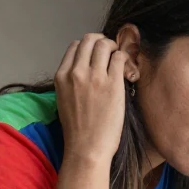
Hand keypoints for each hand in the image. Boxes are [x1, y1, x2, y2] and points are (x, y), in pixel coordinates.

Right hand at [54, 33, 126, 164]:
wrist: (87, 149)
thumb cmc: (77, 130)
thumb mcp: (64, 99)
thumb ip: (72, 80)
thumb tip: (86, 68)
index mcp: (61, 76)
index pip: (75, 46)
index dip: (88, 47)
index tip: (96, 55)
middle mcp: (76, 72)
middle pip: (89, 40)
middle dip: (102, 42)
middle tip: (110, 53)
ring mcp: (95, 77)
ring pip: (105, 44)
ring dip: (114, 48)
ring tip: (119, 60)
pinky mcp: (113, 84)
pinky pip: (120, 57)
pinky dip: (125, 59)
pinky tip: (127, 71)